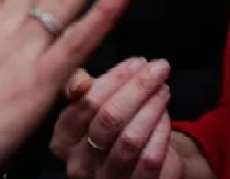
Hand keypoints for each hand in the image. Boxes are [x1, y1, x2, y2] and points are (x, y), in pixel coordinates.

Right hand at [53, 59, 181, 177]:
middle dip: (138, 88)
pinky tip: (166, 116)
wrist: (132, 169)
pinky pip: (149, 159)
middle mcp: (79, 163)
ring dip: (151, 108)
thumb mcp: (90, 109)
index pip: (86, 103)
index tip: (137, 62)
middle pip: (109, 118)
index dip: (115, 79)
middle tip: (159, 69)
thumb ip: (81, 90)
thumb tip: (79, 79)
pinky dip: (160, 134)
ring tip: (164, 89)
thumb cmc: (110, 130)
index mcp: (63, 139)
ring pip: (130, 139)